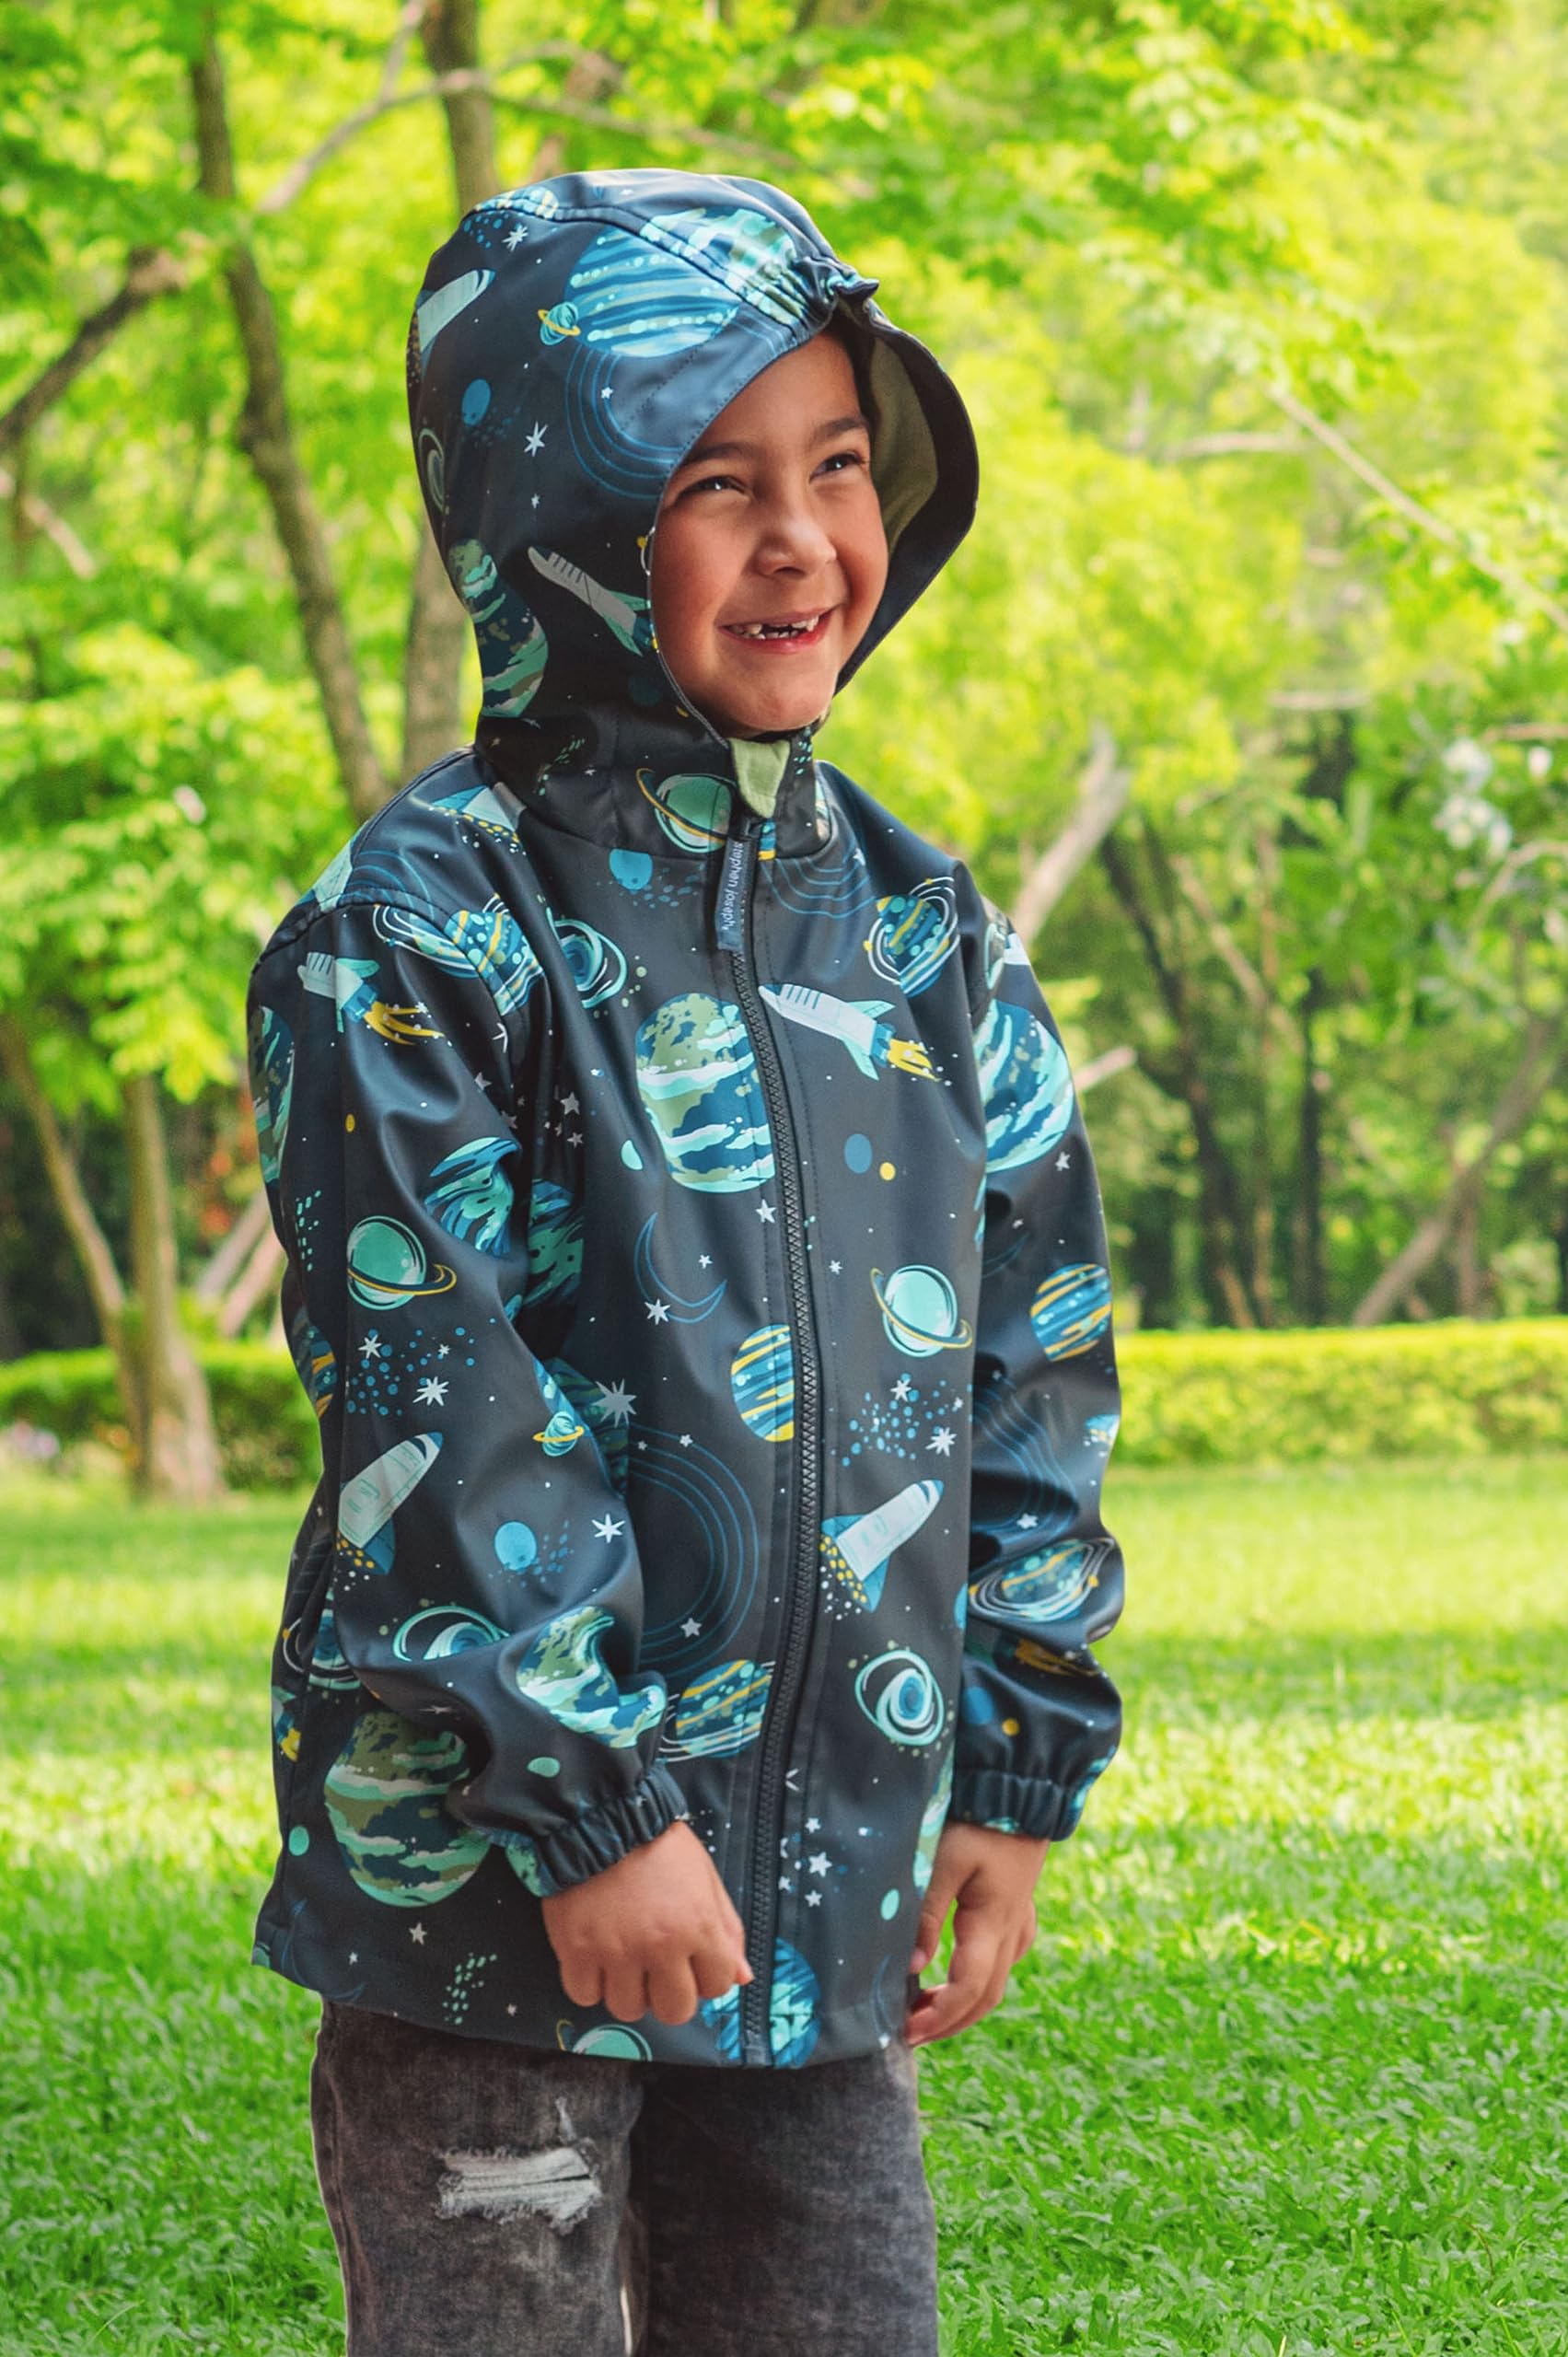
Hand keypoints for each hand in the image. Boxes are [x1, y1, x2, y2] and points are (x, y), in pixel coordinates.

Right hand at [540, 1819, 752, 2026]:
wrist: (601, 1817)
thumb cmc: (658, 1844)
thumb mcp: (705, 1877)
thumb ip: (727, 1929)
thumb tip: (742, 1977)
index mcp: (698, 1926)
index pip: (717, 1986)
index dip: (706, 1976)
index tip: (691, 1961)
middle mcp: (660, 1946)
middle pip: (674, 2011)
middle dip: (669, 1995)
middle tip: (656, 1968)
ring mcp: (616, 1952)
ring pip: (628, 2009)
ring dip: (628, 1991)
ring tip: (623, 1960)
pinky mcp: (577, 1950)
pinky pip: (584, 1996)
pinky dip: (589, 1983)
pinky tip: (594, 1957)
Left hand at [904, 1823, 1048, 2048]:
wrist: (1020, 1787)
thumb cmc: (978, 1819)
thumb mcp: (944, 1861)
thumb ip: (927, 1913)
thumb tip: (911, 1967)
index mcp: (992, 1923)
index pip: (969, 1989)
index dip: (939, 2017)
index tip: (907, 2032)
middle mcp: (1011, 1930)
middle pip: (986, 1997)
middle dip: (949, 2022)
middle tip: (911, 2035)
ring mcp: (1019, 1920)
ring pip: (996, 1980)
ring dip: (964, 2005)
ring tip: (926, 2012)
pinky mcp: (1018, 1907)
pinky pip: (1004, 1958)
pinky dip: (978, 1979)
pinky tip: (958, 1975)